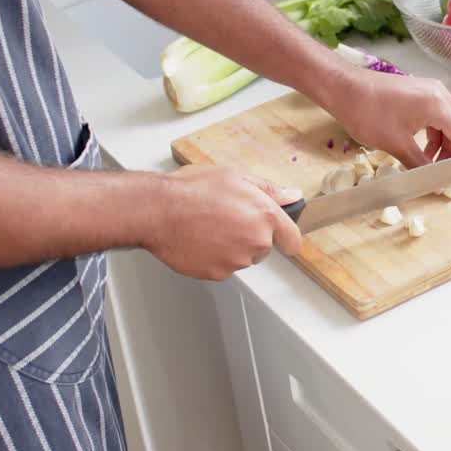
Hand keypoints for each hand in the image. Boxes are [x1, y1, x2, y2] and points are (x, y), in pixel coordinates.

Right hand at [147, 166, 302, 280]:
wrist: (158, 211)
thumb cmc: (192, 190)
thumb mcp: (235, 176)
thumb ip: (269, 190)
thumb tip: (292, 196)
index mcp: (265, 215)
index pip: (292, 238)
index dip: (287, 237)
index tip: (284, 239)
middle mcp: (256, 241)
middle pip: (264, 247)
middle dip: (250, 236)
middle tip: (225, 218)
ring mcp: (237, 260)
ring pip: (242, 258)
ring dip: (231, 247)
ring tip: (208, 227)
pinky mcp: (218, 273)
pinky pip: (223, 267)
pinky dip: (214, 257)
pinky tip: (200, 240)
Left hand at [324, 67, 450, 168]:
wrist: (343, 88)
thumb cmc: (367, 113)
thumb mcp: (396, 145)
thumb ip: (420, 165)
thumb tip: (435, 182)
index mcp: (437, 105)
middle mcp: (439, 94)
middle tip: (444, 173)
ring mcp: (430, 90)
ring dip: (445, 143)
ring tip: (429, 163)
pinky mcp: (419, 91)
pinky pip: (437, 114)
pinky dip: (435, 133)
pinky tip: (420, 148)